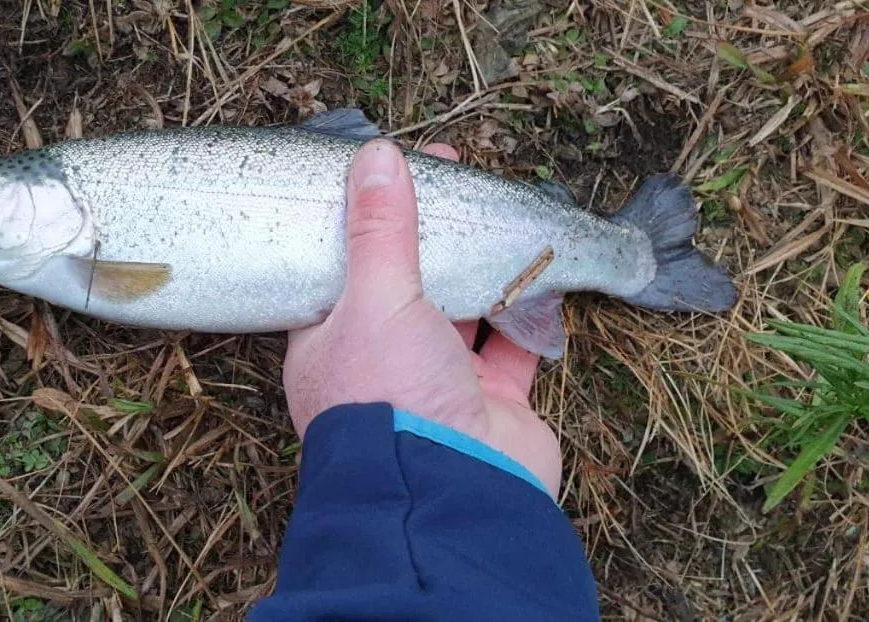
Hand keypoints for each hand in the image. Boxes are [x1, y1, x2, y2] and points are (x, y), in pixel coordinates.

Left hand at [282, 139, 563, 496]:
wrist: (452, 493)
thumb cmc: (389, 395)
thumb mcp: (375, 299)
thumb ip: (380, 230)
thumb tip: (377, 156)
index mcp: (329, 342)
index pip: (346, 265)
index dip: (373, 217)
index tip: (403, 169)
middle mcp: (380, 362)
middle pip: (409, 284)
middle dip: (436, 236)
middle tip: (462, 181)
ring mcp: (437, 384)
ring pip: (463, 311)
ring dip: (483, 269)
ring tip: (502, 214)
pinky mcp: (491, 402)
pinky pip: (510, 344)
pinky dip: (526, 310)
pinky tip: (539, 269)